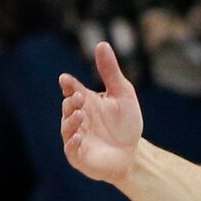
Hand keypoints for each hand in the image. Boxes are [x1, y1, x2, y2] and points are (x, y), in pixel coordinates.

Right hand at [59, 41, 143, 184]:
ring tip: (80, 115)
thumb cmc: (126, 123)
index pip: (71, 90)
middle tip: (80, 97)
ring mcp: (76, 137)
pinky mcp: (79, 156)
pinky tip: (80, 136)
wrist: (134, 153)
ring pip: (67, 128)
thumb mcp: (122, 93)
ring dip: (71, 121)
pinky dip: (73, 143)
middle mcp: (77, 118)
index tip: (66, 79)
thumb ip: (110, 71)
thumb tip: (101, 43)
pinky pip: (71, 149)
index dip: (68, 84)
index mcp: (85, 102)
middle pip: (68, 107)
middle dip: (71, 102)